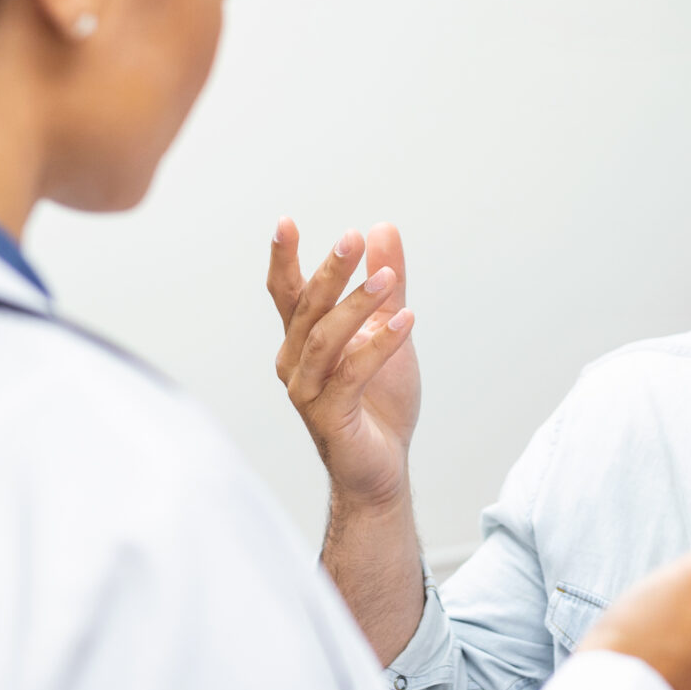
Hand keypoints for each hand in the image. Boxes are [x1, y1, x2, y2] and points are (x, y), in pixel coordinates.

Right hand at [267, 220, 421, 512]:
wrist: (383, 467)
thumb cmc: (379, 402)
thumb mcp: (387, 330)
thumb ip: (384, 284)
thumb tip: (382, 228)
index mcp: (302, 341)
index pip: (287, 293)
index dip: (283, 258)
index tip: (286, 221)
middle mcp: (295, 363)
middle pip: (306, 308)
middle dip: (329, 271)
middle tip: (352, 237)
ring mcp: (307, 391)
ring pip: (325, 338)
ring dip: (357, 304)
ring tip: (388, 278)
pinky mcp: (329, 416)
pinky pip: (351, 373)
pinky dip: (380, 345)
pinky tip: (408, 320)